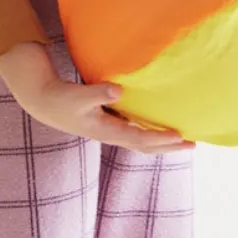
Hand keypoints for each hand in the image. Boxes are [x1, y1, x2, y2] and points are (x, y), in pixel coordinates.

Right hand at [0, 42, 192, 153]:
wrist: (44, 101)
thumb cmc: (60, 97)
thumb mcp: (77, 95)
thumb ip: (97, 93)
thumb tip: (118, 91)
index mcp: (105, 131)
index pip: (138, 139)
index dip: (159, 138)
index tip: (179, 136)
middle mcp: (111, 134)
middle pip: (145, 146)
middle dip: (168, 147)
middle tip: (193, 144)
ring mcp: (110, 129)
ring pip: (141, 140)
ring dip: (161, 141)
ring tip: (183, 138)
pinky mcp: (108, 122)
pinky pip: (134, 130)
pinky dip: (149, 130)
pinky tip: (158, 123)